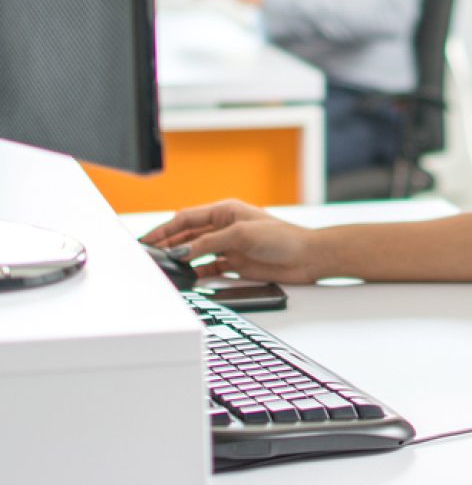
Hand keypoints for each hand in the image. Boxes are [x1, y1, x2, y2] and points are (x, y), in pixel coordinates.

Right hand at [140, 199, 320, 283]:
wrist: (305, 257)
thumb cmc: (282, 237)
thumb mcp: (241, 235)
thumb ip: (209, 243)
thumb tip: (181, 251)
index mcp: (226, 211)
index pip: (187, 218)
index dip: (165, 229)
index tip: (147, 240)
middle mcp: (225, 227)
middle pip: (188, 235)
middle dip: (168, 244)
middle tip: (148, 257)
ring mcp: (229, 246)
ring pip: (196, 252)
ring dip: (180, 259)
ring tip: (162, 269)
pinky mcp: (235, 263)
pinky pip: (208, 268)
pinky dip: (196, 273)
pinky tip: (186, 279)